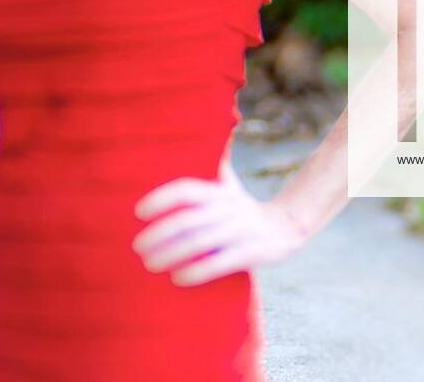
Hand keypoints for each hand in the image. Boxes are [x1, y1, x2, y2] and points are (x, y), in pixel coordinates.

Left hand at [132, 153, 307, 286]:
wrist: (286, 225)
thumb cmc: (243, 206)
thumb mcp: (227, 185)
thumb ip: (207, 170)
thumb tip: (184, 144)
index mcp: (219, 191)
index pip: (187, 190)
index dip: (162, 199)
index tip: (139, 211)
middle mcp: (229, 207)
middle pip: (189, 219)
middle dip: (160, 233)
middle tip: (137, 246)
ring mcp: (240, 230)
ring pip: (201, 243)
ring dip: (172, 254)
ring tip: (150, 264)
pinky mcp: (250, 253)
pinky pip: (219, 264)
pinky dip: (196, 272)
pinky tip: (177, 278)